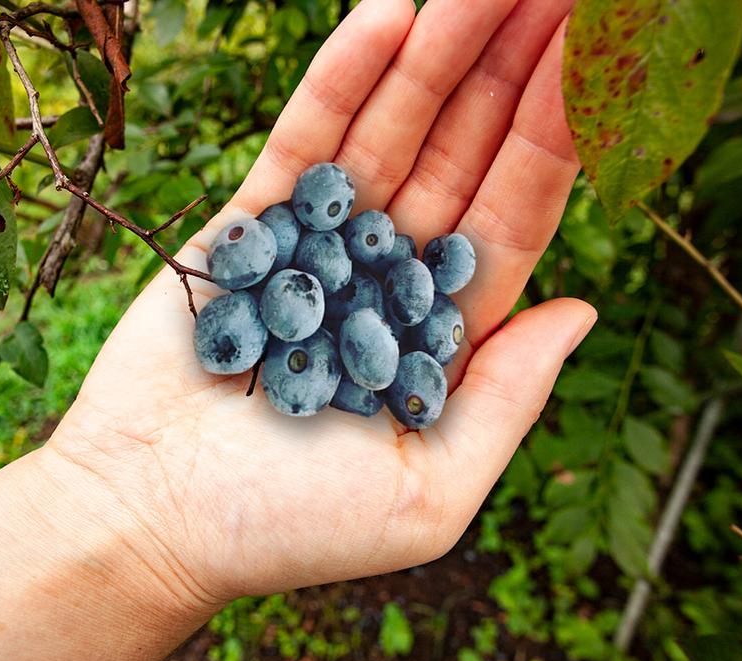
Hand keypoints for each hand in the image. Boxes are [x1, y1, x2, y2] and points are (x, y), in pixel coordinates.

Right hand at [49, 0, 593, 610]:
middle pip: (465, 153)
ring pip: (393, 130)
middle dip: (511, 69)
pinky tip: (390, 15)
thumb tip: (579, 310)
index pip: (516, 215)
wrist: (146, 518)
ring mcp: (320, 242)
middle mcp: (390, 276)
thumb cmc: (282, 528)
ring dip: (440, 52)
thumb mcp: (426, 495)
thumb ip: (505, 403)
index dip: (558, 134)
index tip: (595, 53)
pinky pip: (305, 139)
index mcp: (441, 335)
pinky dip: (342, 80)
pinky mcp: (247, 226)